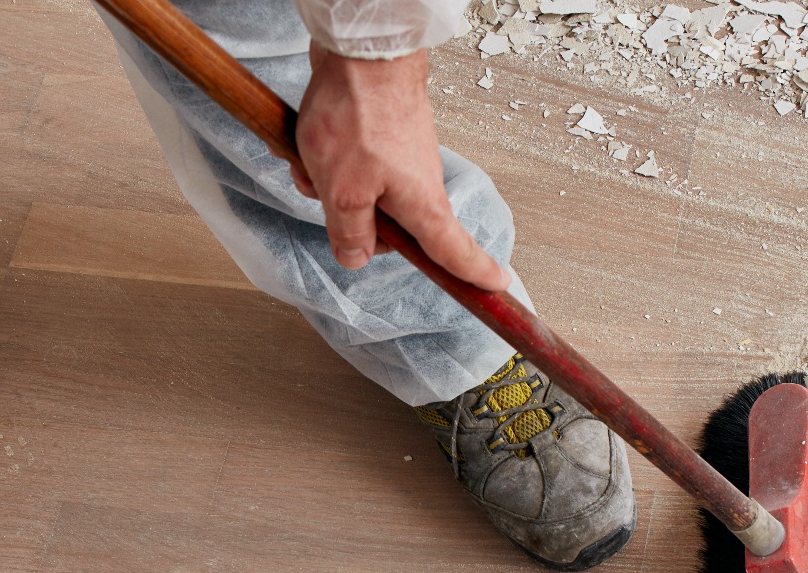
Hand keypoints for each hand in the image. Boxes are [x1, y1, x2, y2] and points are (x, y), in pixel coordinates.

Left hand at [292, 45, 511, 292]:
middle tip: (326, 200)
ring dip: (332, 186)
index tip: (496, 287)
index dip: (474, 273)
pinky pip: (355, 167)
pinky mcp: (385, 137)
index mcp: (422, 205)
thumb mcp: (342, 192)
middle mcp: (419, 183)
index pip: (454, 251)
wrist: (361, 49)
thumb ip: (349, 234)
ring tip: (313, 163)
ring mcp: (402, 159)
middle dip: (352, 223)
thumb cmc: (358, 116)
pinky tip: (311, 145)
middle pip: (391, 228)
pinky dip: (330, 162)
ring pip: (364, 195)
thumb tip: (357, 259)